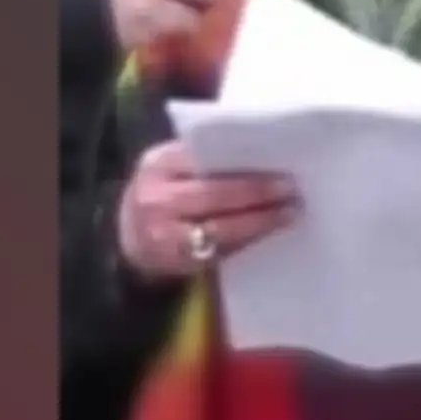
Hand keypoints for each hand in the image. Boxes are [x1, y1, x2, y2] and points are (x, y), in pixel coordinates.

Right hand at [116, 140, 298, 280]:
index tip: (281, 161)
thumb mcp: (174, 168)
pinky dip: (247, 240)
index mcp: (159, 163)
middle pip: (215, 193)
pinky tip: (268, 232)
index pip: (206, 158)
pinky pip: (219, 251)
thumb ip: (206, 160)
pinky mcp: (174, 262)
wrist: (128, 237)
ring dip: (260, 221)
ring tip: (289, 213)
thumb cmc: (166, 193)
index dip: (243, 163)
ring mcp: (161, 235)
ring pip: (220, 227)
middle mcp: (155, 198)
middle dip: (258, 192)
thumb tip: (268, 157)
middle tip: (292, 189)